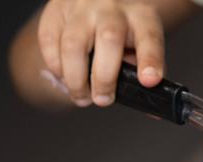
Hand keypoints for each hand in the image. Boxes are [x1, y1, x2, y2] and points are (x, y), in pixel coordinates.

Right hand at [37, 0, 165, 107]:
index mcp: (141, 18)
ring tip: (82, 97)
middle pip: (109, 40)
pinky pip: (49, 40)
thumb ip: (147, 71)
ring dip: (75, 79)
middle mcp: (112, 8)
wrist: (102, 0)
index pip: (150, 39)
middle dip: (104, 78)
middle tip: (102, 100)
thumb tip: (153, 110)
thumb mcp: (143, 44)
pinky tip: (64, 76)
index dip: (150, 61)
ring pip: (73, 44)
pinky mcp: (56, 9)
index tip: (149, 81)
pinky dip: (55, 65)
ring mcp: (82, 7)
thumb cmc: (125, 30)